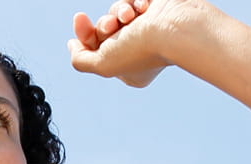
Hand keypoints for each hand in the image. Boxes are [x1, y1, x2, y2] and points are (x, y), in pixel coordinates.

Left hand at [69, 0, 199, 87]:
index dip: (84, 34)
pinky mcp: (157, 9)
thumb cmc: (141, 48)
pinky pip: (134, 0)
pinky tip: (145, 6)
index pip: (95, 48)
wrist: (177, 27)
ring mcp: (149, 28)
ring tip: (129, 15)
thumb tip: (73, 45)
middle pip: (105, 29)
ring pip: (118, 12)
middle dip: (104, 23)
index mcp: (128, 69)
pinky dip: (134, 1)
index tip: (80, 20)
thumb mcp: (102, 64)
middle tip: (113, 24)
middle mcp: (138, 50)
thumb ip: (81, 60)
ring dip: (118, 10)